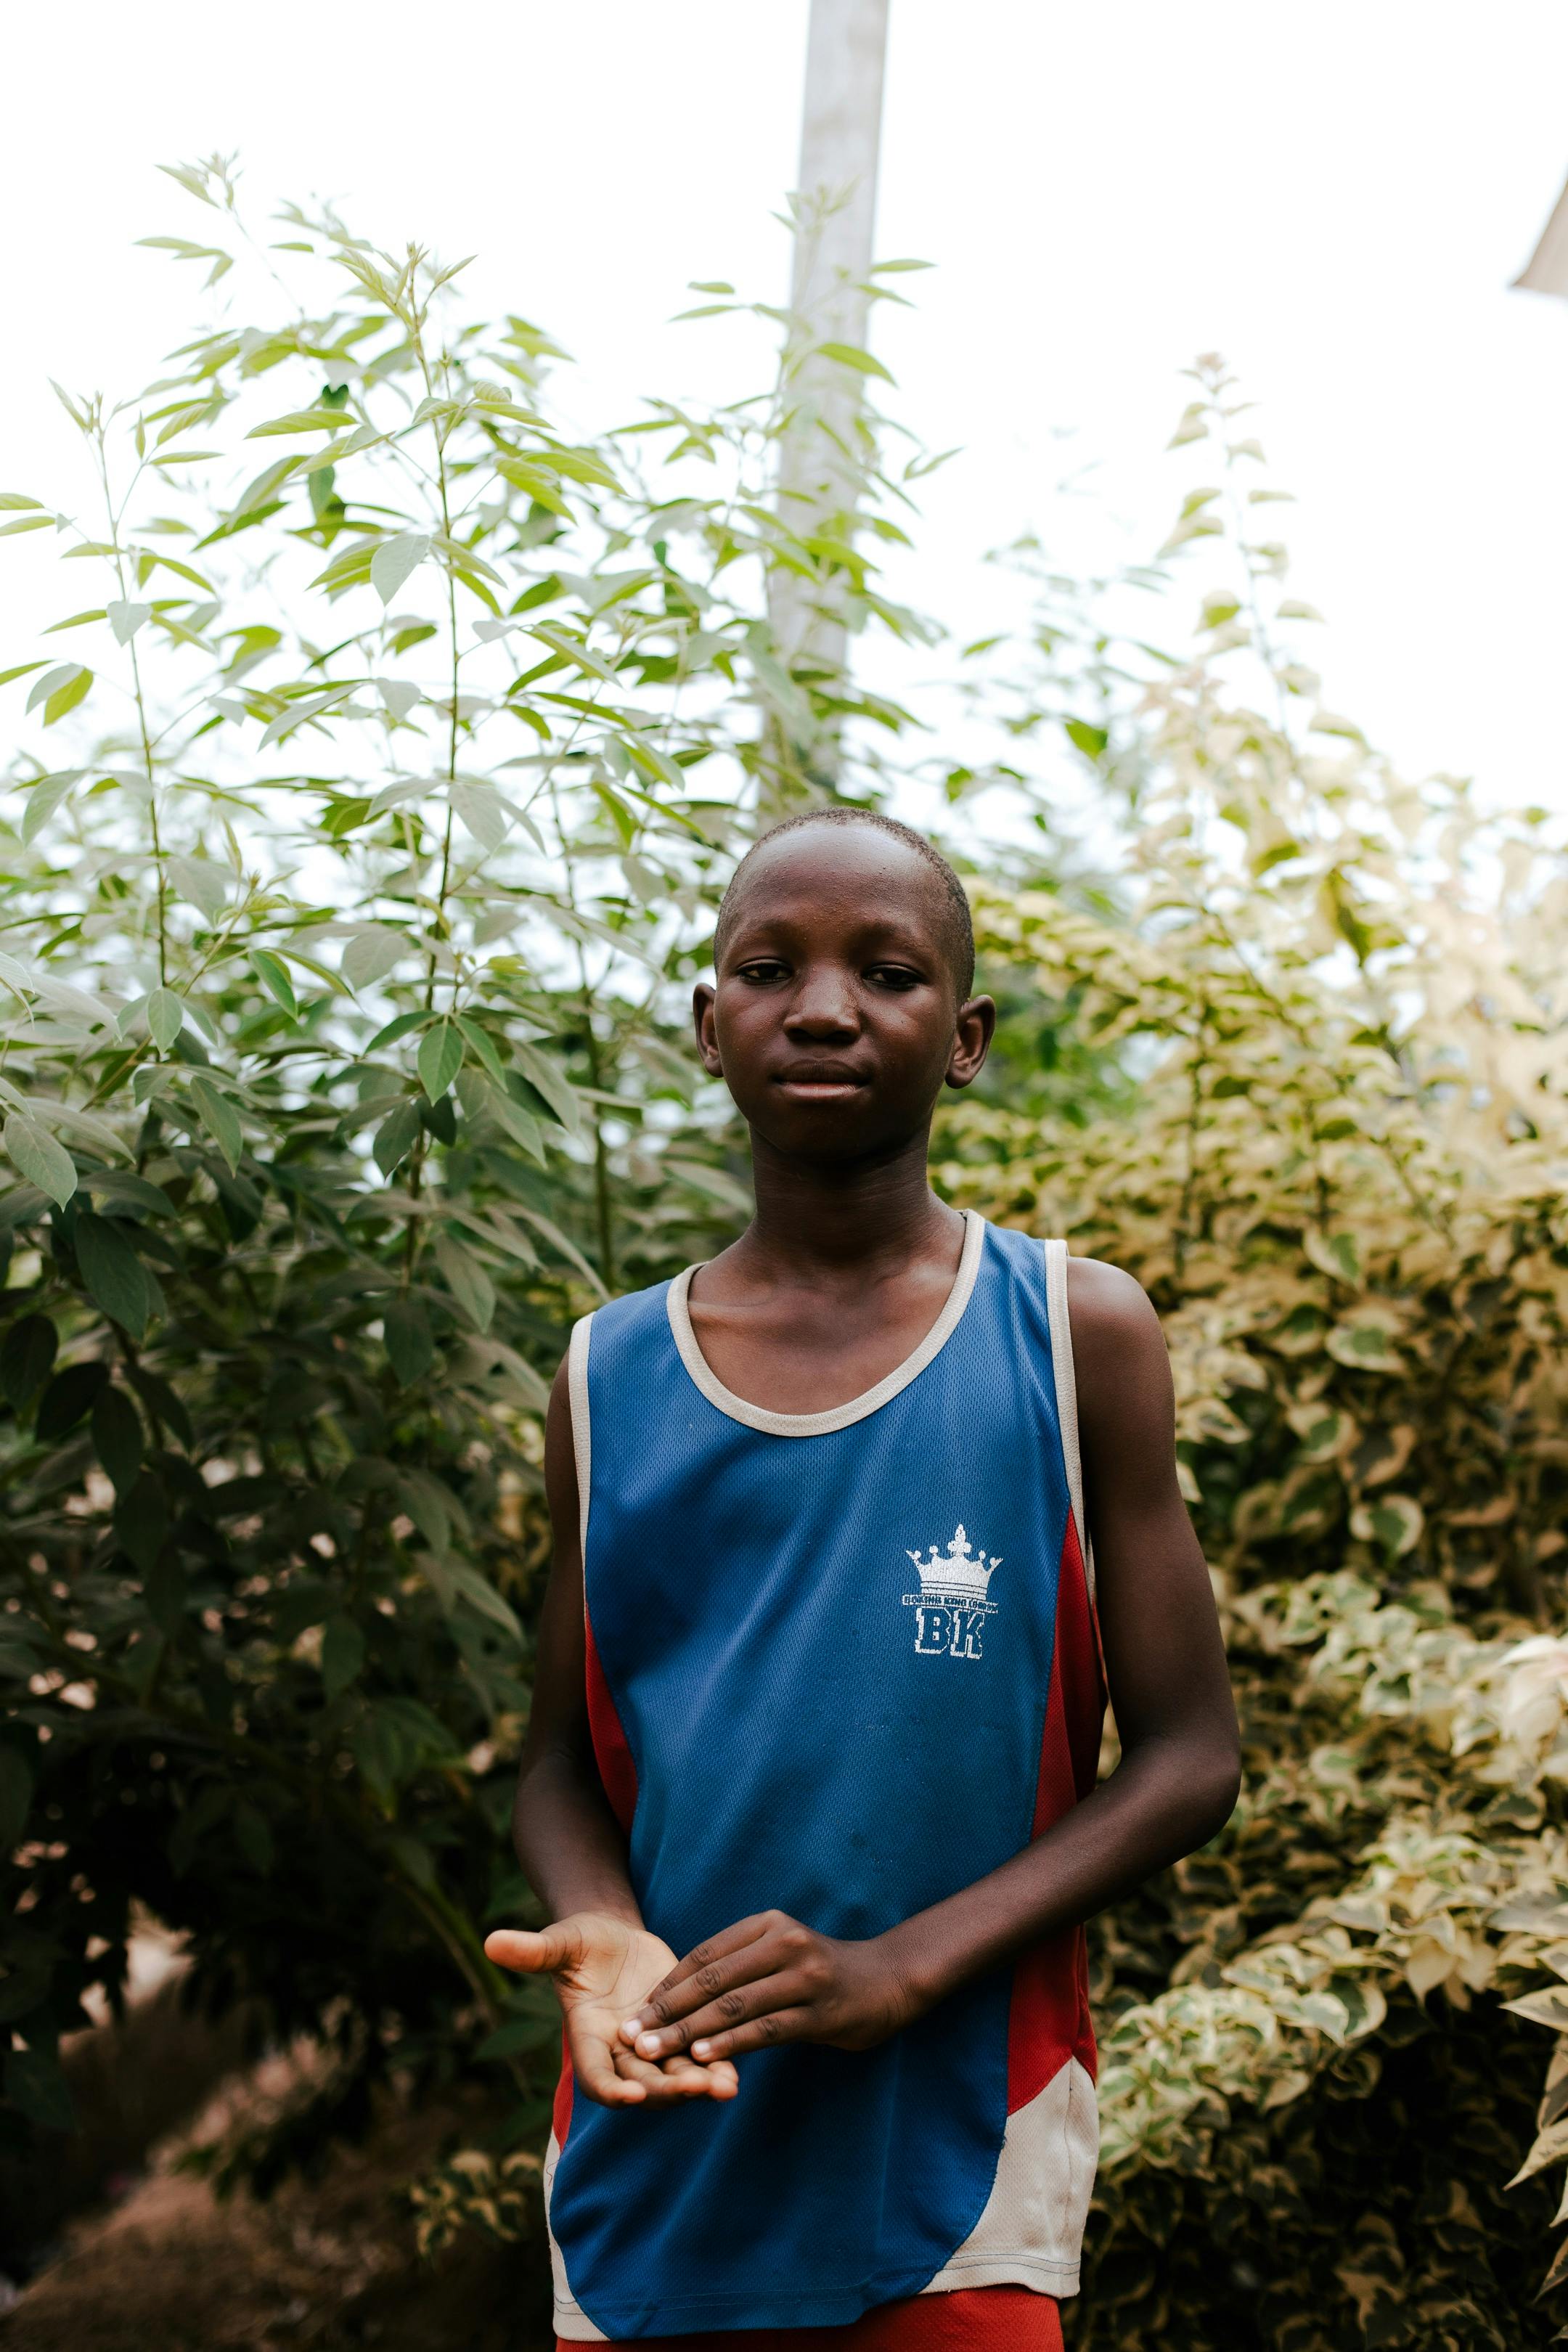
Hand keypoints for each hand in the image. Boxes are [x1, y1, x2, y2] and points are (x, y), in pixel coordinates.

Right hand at [485, 1912, 739, 2107]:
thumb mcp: (559, 1942)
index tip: (629, 2096)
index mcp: (587, 2037)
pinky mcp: (679, 2032)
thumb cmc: (579, 1940)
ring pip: (673, 2077)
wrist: (612, 1940)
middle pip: (641, 2085)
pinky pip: (697, 2058)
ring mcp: (651, 2047)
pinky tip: (733, 2075)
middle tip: (694, 2089)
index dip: (611, 2088)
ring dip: (698, 2084)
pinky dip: (715, 2067)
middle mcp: (619, 2052)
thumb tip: (491, 1942)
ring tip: (725, 2088)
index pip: (595, 2075)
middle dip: (666, 2089)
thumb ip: (532, 1950)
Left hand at [618, 1909, 915, 2064]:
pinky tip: (703, 2058)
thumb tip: (680, 1993)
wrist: (887, 1979)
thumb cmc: (822, 1971)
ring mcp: (803, 1977)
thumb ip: (740, 1964)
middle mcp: (784, 1943)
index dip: (668, 1985)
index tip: (636, 2011)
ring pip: (733, 2007)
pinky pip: (765, 2029)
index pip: (705, 1955)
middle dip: (667, 2011)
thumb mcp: (781, 1951)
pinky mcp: (819, 2011)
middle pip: (713, 1981)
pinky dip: (730, 2044)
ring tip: (654, 2051)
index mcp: (768, 1925)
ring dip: (688, 2033)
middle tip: (632, 2036)